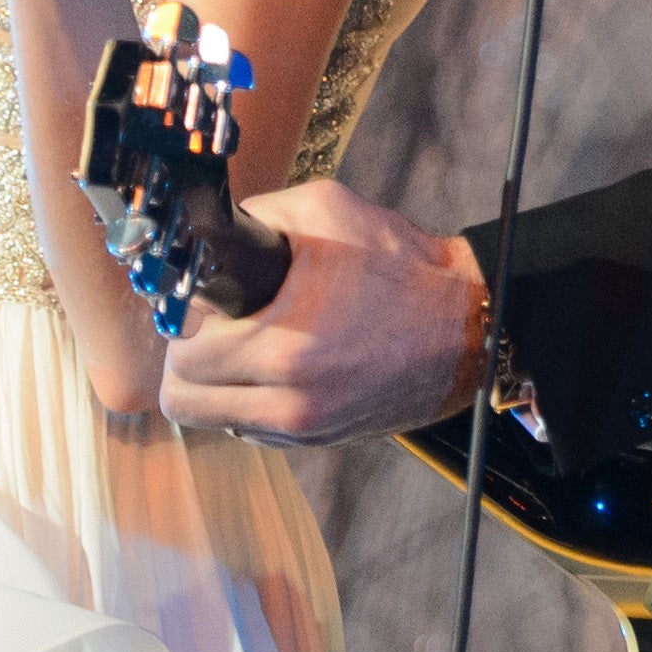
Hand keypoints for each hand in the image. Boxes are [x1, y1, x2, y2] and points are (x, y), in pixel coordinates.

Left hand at [158, 180, 486, 443]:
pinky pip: (250, 429)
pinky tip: (277, 368)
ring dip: (213, 385)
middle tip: (217, 325)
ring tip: (242, 349)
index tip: (205, 301)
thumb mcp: (329, 210)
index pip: (184, 355)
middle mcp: (290, 400)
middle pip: (182, 396)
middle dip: (192, 355)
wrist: (468, 327)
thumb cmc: (402, 266)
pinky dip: (249, 402)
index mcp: (287, 345)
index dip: (187, 320)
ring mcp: (304, 428)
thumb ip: (259, 216)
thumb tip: (211, 233)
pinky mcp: (317, 440)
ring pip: (209, 419)